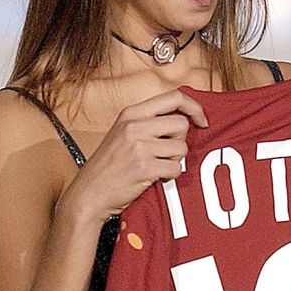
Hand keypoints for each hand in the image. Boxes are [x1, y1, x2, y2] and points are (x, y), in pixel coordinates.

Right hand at [57, 89, 208, 225]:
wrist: (89, 194)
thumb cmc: (107, 166)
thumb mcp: (121, 133)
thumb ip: (147, 122)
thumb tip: (183, 119)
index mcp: (130, 113)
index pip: (174, 97)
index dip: (194, 107)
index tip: (202, 120)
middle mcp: (135, 126)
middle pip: (182, 124)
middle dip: (179, 142)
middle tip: (165, 153)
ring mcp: (139, 146)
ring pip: (181, 148)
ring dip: (174, 160)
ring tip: (156, 166)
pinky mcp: (144, 168)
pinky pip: (175, 168)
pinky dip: (170, 176)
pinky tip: (155, 177)